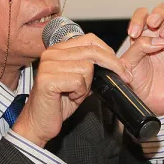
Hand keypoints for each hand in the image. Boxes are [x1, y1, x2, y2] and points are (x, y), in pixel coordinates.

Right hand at [12, 34, 131, 147]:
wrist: (38, 124)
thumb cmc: (57, 103)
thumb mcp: (79, 82)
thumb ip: (91, 69)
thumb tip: (115, 64)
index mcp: (58, 50)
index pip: (89, 40)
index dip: (108, 51)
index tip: (121, 66)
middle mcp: (51, 54)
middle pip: (92, 51)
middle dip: (113, 64)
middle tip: (125, 76)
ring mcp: (48, 65)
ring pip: (87, 68)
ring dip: (87, 85)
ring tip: (76, 94)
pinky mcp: (48, 80)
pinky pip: (78, 81)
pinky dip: (79, 93)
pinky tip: (70, 97)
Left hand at [119, 3, 163, 115]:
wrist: (151, 102)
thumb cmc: (138, 84)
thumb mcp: (129, 65)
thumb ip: (137, 49)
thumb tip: (155, 40)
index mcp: (141, 34)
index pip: (142, 14)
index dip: (139, 19)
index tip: (134, 33)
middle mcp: (157, 34)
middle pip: (163, 9)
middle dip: (158, 12)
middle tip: (153, 24)